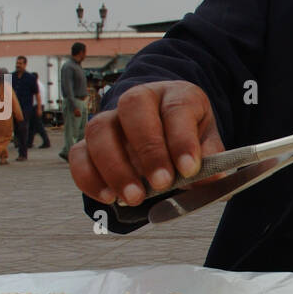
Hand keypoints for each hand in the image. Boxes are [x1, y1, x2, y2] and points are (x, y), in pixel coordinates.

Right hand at [68, 81, 223, 205]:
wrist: (164, 136)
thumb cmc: (188, 140)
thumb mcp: (207, 145)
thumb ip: (210, 160)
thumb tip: (213, 179)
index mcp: (175, 95)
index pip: (176, 108)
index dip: (182, 139)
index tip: (189, 169)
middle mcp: (139, 100)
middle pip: (133, 107)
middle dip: (147, 148)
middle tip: (161, 184)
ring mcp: (111, 118)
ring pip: (99, 129)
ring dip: (115, 167)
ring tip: (134, 197)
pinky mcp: (90, 142)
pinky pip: (79, 153)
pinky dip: (89, 177)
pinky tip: (108, 198)